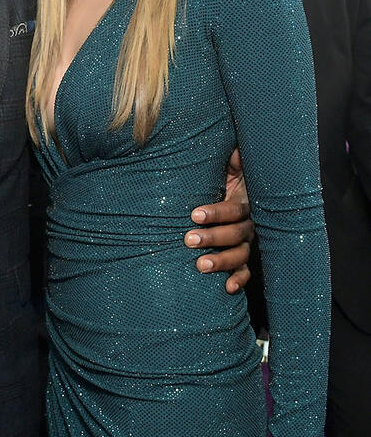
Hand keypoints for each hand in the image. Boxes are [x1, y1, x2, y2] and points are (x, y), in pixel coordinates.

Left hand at [185, 148, 253, 292]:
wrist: (229, 190)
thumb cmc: (221, 176)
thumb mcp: (228, 163)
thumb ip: (232, 157)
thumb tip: (234, 148)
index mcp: (245, 201)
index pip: (234, 209)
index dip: (216, 212)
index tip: (194, 214)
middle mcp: (248, 223)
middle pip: (236, 234)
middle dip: (213, 237)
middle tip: (189, 239)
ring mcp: (246, 241)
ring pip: (240, 254)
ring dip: (222, 261)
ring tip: (201, 265)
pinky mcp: (241, 256)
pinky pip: (245, 270)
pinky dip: (238, 280)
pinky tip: (227, 288)